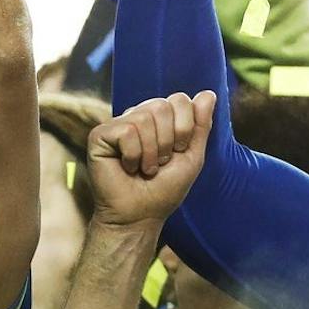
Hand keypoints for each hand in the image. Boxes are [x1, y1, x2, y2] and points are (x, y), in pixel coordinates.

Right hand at [86, 91, 219, 230]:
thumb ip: (200, 125)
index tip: (178, 153)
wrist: (139, 216)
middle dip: (168, 141)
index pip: (179, 100)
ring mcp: (117, 124)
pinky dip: (133, 155)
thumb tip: (209, 93)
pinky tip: (126, 167)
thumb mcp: (191, 157)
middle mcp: (137, 116)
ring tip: (144, 169)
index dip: (184, 128)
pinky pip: (127, 131)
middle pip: (162, 106)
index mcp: (159, 119)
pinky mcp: (99, 135)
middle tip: (160, 164)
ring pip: (144, 118)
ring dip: (151, 153)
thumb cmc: (164, 190)